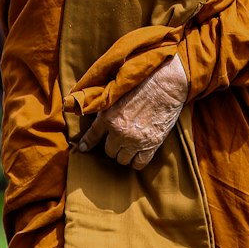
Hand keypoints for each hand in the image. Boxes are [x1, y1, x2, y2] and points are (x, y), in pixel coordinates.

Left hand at [77, 54, 188, 169]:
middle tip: (119, 139)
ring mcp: (135, 140)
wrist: (165, 84)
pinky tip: (138, 154)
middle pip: (109, 151)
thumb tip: (94, 113)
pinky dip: (137, 161)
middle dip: (113, 146)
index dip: (87, 143)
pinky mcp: (151, 144)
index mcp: (108, 117)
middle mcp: (119, 131)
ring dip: (125, 153)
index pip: (92, 136)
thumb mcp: (117, 93)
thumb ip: (105, 107)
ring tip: (129, 146)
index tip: (84, 148)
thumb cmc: (141, 84)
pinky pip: (139, 163)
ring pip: (122, 159)